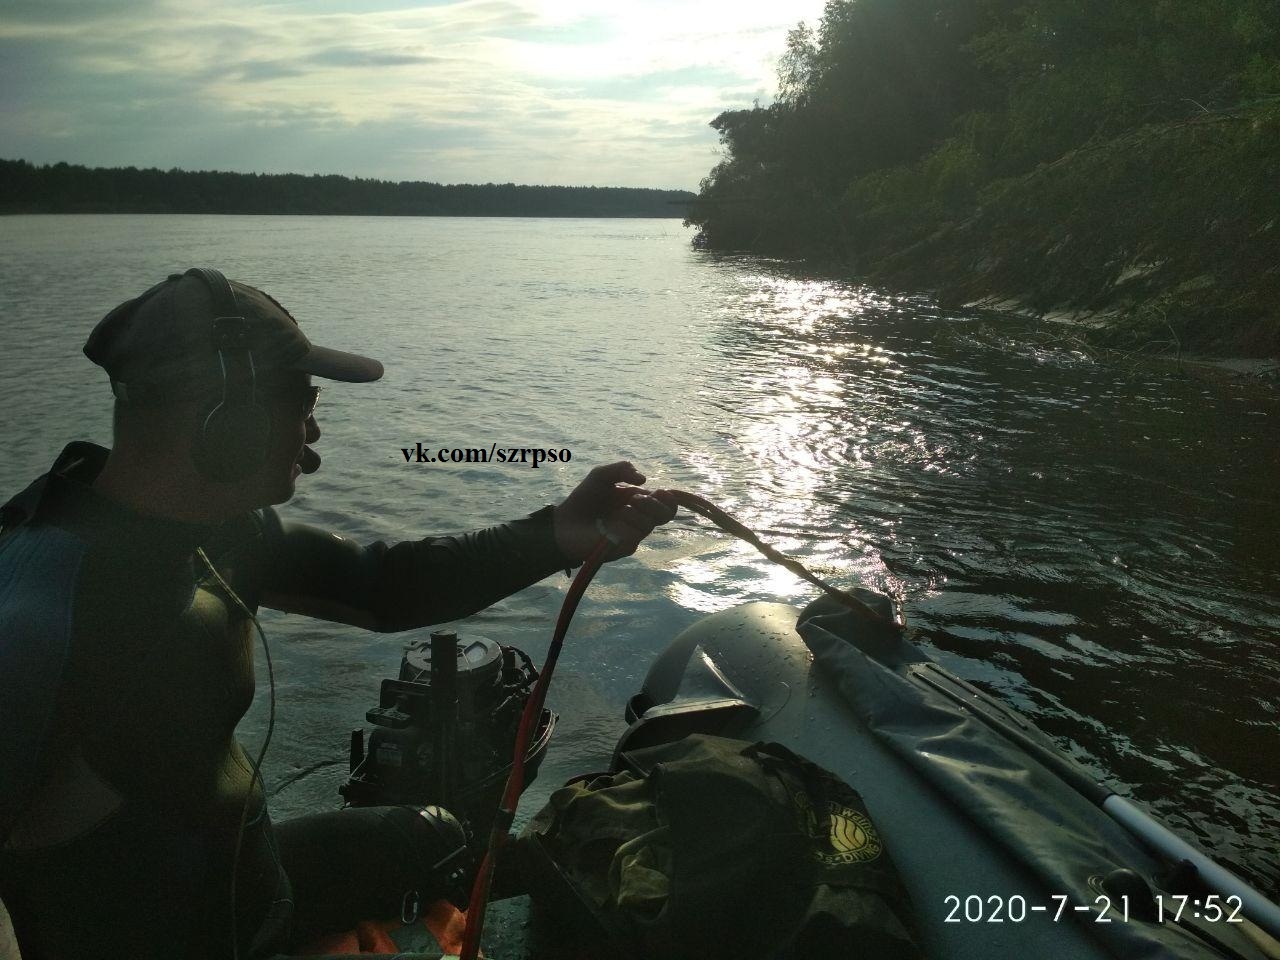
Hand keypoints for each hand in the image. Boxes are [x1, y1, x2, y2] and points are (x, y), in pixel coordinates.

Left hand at [553, 462, 677, 563]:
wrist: (564, 522)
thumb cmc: (583, 499)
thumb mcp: (601, 475)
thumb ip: (621, 469)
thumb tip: (644, 479)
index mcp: (640, 501)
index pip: (667, 502)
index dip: (673, 497)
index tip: (662, 492)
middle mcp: (640, 518)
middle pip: (667, 514)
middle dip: (655, 504)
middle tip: (636, 498)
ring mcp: (633, 534)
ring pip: (650, 524)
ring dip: (637, 513)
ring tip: (621, 509)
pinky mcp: (624, 547)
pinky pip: (635, 536)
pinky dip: (625, 526)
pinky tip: (612, 524)